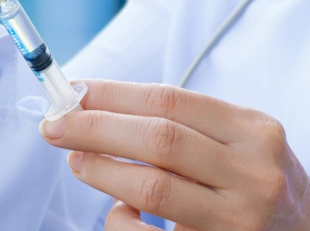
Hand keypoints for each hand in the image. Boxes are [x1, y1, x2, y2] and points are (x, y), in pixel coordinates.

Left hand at [39, 80, 309, 230]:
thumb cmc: (255, 177)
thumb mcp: (238, 137)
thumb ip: (181, 121)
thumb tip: (93, 104)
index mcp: (253, 130)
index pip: (170, 101)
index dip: (114, 94)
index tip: (74, 91)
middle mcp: (253, 173)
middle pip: (158, 139)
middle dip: (95, 127)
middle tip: (54, 124)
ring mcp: (239, 219)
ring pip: (153, 188)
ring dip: (101, 169)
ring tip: (75, 159)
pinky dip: (121, 220)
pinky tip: (115, 208)